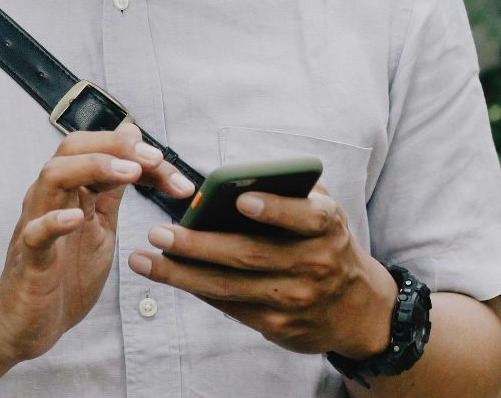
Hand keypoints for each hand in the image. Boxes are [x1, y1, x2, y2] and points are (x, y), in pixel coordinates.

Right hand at [0, 121, 195, 363]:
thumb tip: (132, 146)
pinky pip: (36, 232)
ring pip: (53, 175)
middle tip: (155, 160)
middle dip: (118, 147)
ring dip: (94, 167)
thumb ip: (112, 188)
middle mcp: (51, 198)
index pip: (102, 149)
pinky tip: (77, 218)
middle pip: (74, 147)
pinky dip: (55, 220)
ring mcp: (37, 224)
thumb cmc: (62, 274)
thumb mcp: (100, 226)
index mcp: (71, 190)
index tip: (177, 178)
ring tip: (130, 174)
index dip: (141, 155)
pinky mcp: (29, 258)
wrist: (25, 323)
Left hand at [126, 186, 396, 357]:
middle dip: (199, 244)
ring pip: (229, 286)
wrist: (356, 308)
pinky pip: (229, 306)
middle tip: (160, 231)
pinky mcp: (278, 325)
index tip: (241, 199)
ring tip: (144, 259)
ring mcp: (294, 299)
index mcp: (326, 228)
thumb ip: (292, 193)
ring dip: (182, 274)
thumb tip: (240, 176)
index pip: (304, 216)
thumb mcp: (324, 213)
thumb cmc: (326, 244)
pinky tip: (170, 276)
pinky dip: (196, 290)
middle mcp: (314, 264)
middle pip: (250, 254)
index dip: (275, 208)